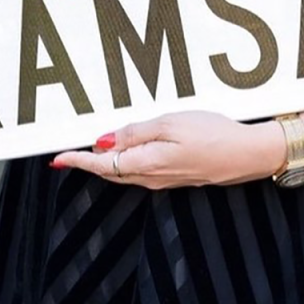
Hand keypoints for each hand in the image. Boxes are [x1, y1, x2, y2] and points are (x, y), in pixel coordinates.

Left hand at [50, 110, 286, 189]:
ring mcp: (164, 180)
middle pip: (110, 173)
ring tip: (93, 150)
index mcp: (146, 164)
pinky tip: (129, 153)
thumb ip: (136, 133)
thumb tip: (105, 142)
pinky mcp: (176, 177)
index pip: (102, 165)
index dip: (78, 160)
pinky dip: (126, 164)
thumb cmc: (212, 134)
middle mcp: (151, 178)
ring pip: (125, 174)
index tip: (58, 158)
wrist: (246, 155)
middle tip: (68, 154)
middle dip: (88, 164)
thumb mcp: (171, 123)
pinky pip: (141, 173)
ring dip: (106, 164)